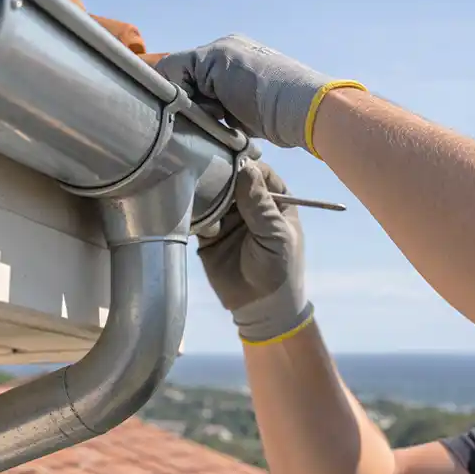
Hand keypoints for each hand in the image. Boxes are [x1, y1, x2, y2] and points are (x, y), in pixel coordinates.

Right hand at [155, 34, 365, 154]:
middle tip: (201, 119)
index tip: (179, 109)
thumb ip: (185, 75)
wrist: (300, 112)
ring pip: (202, 105)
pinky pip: (220, 117)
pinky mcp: (248, 110)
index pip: (174, 66)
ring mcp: (239, 87)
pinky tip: (225, 132)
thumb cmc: (258, 89)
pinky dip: (218, 125)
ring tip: (215, 127)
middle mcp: (228, 63)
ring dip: (204, 117)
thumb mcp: (216, 70)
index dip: (170, 89)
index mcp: (218, 49)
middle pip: (187, 87)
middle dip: (190, 105)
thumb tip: (174, 96)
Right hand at [199, 160, 311, 343]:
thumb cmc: (278, 269)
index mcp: (275, 201)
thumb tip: (245, 167)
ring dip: (206, 195)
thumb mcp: (274, 235)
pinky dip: (196, 216)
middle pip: (233, 180)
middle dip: (221, 177)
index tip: (232, 164)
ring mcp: (228, 219)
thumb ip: (260, 203)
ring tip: (200, 197)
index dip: (247, 166)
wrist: (261, 309)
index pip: (260, 172)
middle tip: (209, 176)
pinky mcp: (208, 235)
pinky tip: (199, 222)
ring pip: (213, 196)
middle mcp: (249, 205)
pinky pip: (199, 218)